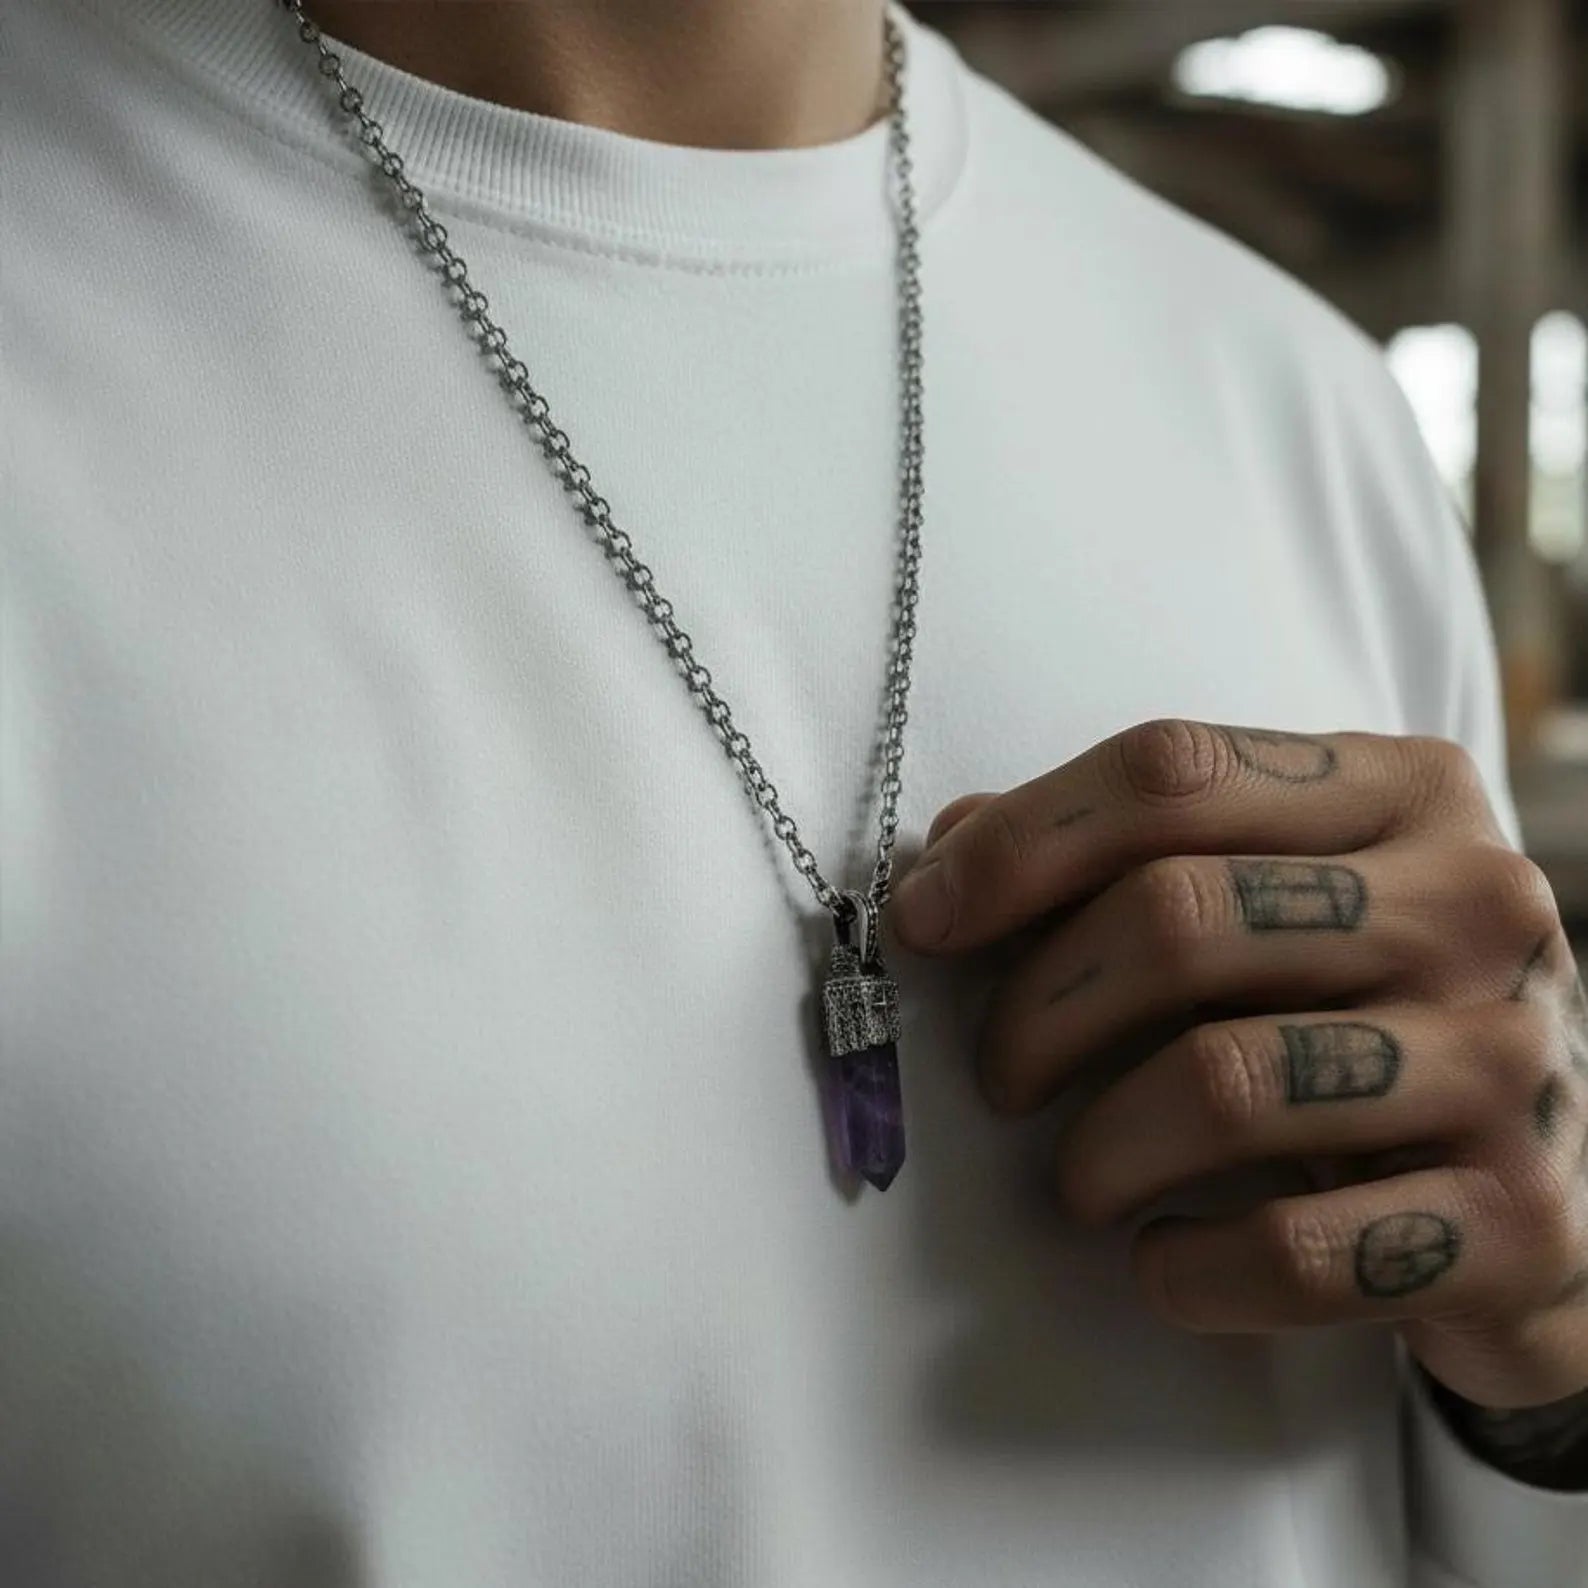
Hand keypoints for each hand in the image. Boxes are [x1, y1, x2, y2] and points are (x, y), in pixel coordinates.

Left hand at [893, 720, 1587, 1455]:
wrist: (1552, 1183)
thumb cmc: (1371, 1012)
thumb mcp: (1281, 897)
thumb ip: (1135, 853)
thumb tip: (951, 853)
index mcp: (1405, 791)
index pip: (1172, 772)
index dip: (1020, 843)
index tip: (926, 916)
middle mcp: (1474, 903)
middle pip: (1178, 916)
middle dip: (1038, 1006)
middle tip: (999, 1075)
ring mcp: (1508, 1061)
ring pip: (1225, 1080)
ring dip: (1100, 1147)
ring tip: (1080, 1178)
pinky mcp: (1516, 1220)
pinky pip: (1297, 1248)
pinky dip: (1190, 1268)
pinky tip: (1161, 1261)